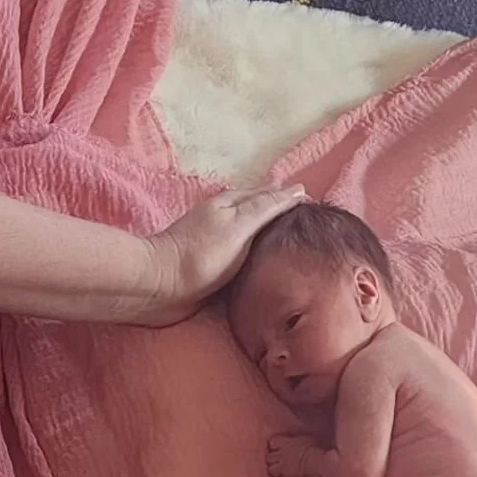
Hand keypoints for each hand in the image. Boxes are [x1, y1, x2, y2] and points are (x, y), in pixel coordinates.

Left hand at [141, 185, 305, 326]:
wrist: (161, 286)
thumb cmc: (200, 256)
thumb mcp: (239, 225)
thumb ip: (266, 208)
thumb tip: (295, 190)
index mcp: (232, 205)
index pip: (269, 195)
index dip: (291, 199)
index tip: (315, 207)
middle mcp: (226, 220)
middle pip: (259, 211)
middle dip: (282, 213)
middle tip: (309, 225)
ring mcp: (218, 243)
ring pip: (252, 234)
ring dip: (270, 236)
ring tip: (294, 244)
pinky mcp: (213, 267)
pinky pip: (243, 257)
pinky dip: (258, 256)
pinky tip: (267, 265)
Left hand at [267, 434, 315, 476]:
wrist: (319, 464)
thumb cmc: (315, 450)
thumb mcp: (304, 439)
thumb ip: (295, 440)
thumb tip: (295, 440)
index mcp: (286, 443)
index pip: (272, 443)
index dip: (275, 446)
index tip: (280, 447)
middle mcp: (282, 455)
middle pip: (269, 458)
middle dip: (273, 459)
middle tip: (281, 461)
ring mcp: (283, 467)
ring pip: (271, 470)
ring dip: (275, 470)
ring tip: (282, 470)